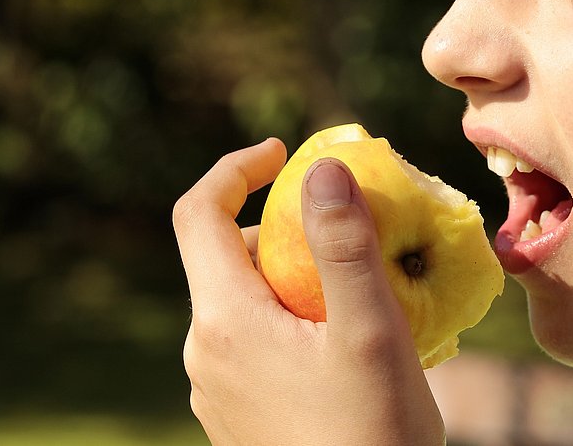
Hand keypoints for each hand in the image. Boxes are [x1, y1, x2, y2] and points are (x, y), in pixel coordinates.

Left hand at [173, 138, 444, 444]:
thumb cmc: (374, 433)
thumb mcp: (370, 333)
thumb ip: (344, 246)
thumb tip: (324, 168)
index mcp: (226, 322)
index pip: (198, 214)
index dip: (235, 168)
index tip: (284, 153)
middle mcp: (206, 354)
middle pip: (226, 258)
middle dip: (280, 227)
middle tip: (345, 226)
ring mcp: (218, 390)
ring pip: (244, 302)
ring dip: (291, 275)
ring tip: (356, 288)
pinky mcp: (239, 416)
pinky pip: (254, 343)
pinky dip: (291, 317)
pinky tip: (344, 342)